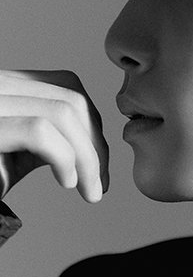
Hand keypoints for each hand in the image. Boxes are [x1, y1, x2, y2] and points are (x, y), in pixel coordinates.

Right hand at [0, 70, 108, 202]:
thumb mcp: (16, 156)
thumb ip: (50, 140)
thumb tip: (93, 144)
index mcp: (6, 87)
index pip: (67, 87)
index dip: (94, 127)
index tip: (99, 168)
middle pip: (71, 97)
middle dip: (96, 144)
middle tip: (99, 186)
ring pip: (63, 111)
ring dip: (88, 156)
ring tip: (89, 190)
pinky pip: (39, 131)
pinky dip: (65, 158)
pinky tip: (66, 183)